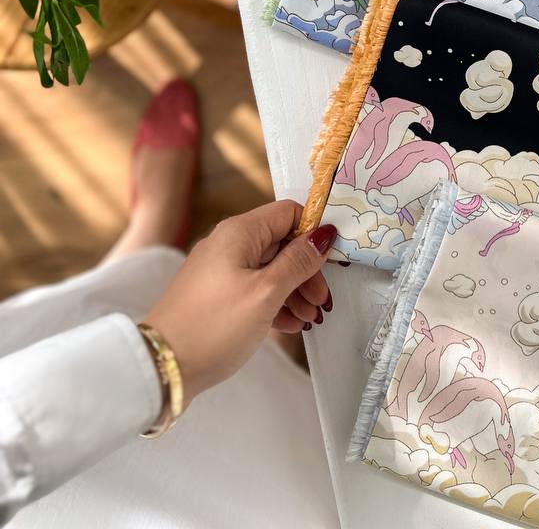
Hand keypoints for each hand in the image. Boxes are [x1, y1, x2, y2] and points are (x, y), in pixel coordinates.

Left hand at [144, 201, 336, 405]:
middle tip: (321, 301)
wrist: (161, 368)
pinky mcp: (217, 295)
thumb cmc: (212, 327)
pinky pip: (255, 289)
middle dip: (307, 270)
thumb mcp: (266, 293)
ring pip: (270, 269)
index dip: (314, 232)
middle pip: (282, 244)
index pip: (288, 213)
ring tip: (308, 319)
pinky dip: (274, 303)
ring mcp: (221, 271)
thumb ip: (298, 262)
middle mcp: (229, 244)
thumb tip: (325, 235)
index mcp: (239, 232)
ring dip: (294, 291)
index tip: (332, 259)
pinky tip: (289, 324)